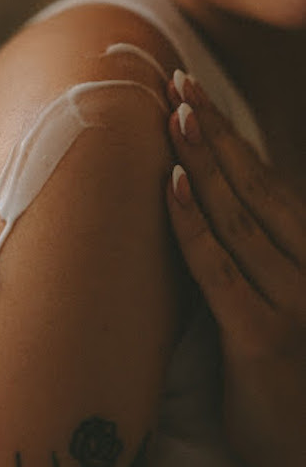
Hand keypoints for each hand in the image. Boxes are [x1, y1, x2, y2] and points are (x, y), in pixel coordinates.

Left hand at [164, 72, 305, 466]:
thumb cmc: (286, 383)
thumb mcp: (277, 309)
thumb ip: (252, 263)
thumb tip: (205, 215)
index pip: (268, 186)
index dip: (231, 139)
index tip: (195, 97)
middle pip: (256, 188)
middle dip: (214, 132)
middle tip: (180, 83)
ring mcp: (293, 304)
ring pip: (241, 218)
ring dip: (205, 161)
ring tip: (175, 114)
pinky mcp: (263, 340)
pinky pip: (222, 271)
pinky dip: (195, 226)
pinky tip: (173, 186)